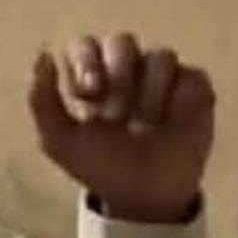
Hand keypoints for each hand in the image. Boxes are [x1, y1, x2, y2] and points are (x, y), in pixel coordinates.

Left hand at [29, 32, 214, 222]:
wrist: (140, 195)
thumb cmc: (98, 163)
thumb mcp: (59, 141)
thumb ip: (42, 101)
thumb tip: (43, 55)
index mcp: (91, 74)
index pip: (85, 45)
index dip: (86, 62)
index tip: (88, 93)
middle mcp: (128, 67)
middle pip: (122, 42)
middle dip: (117, 77)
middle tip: (114, 116)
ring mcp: (163, 75)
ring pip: (160, 56)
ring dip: (148, 93)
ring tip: (142, 128)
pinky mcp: (195, 88)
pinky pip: (190, 77)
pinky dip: (177, 102)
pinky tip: (170, 125)